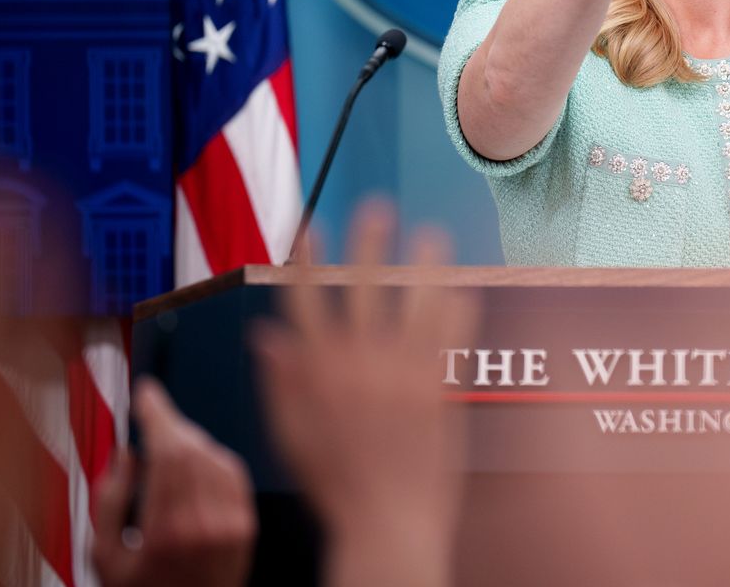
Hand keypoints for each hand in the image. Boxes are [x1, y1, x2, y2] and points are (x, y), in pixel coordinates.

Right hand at [90, 378, 254, 586]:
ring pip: (214, 455)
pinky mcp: (247, 526)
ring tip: (166, 451)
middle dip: (170, 423)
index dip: (157, 413)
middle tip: (152, 415)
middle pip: (192, 447)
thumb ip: (109, 500)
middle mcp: (204, 524)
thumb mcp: (103, 557)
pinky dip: (213, 459)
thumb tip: (125, 453)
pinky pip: (233, 473)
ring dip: (190, 440)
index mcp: (164, 530)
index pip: (167, 450)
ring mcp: (231, 525)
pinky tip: (193, 468)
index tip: (146, 393)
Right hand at [251, 198, 479, 586]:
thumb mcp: (291, 435)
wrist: (387, 526)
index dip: (306, 258)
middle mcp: (358, 366)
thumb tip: (266, 335)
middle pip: (362, 287)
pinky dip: (457, 308)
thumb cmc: (336, 486)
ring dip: (424, 263)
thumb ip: (279, 381)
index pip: (305, 300)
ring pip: (414, 302)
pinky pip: (452, 337)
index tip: (309, 224)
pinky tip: (463, 286)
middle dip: (367, 241)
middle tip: (377, 204)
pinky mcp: (439, 389)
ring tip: (432, 234)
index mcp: (316, 374)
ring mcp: (402, 375)